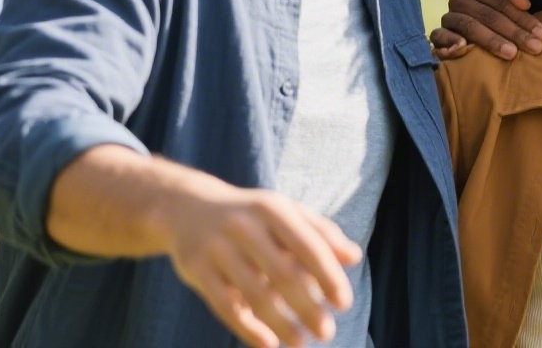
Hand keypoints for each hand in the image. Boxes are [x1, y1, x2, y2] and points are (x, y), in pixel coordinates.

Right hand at [160, 180, 361, 347]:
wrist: (187, 207)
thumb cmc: (253, 215)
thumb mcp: (286, 213)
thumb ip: (321, 234)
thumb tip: (354, 257)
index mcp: (272, 208)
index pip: (308, 246)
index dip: (328, 276)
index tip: (344, 304)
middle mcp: (243, 225)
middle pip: (282, 273)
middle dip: (307, 306)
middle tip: (326, 332)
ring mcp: (216, 247)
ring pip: (253, 294)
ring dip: (280, 323)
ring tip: (301, 343)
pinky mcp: (194, 269)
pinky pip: (224, 305)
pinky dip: (247, 327)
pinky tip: (268, 344)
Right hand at [429, 0, 541, 59]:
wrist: (474, 44)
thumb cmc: (499, 23)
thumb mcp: (510, 10)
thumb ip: (518, 1)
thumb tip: (524, 2)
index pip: (500, 0)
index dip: (522, 16)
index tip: (541, 32)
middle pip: (488, 15)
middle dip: (514, 32)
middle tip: (534, 47)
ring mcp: (447, 17)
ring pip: (469, 26)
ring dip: (492, 40)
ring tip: (511, 53)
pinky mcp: (437, 36)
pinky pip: (439, 36)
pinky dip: (450, 42)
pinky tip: (463, 48)